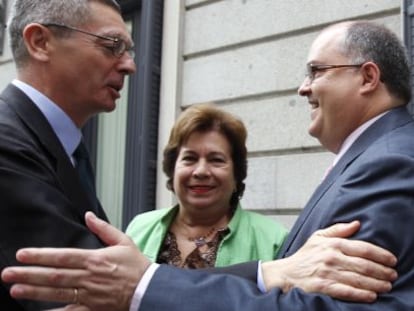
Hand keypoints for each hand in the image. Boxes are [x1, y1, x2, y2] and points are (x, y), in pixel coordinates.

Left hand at [1, 212, 150, 310]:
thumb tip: (88, 215)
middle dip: (30, 273)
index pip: (62, 256)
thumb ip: (104, 228)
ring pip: (58, 292)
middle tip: (8, 273)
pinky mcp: (92, 308)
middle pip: (55, 275)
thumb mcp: (123, 241)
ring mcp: (89, 295)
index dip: (41, 255)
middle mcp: (89, 277)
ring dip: (35, 291)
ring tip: (15, 288)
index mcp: (95, 259)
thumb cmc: (136, 265)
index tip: (23, 254)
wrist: (148, 289)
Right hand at [262, 221, 396, 301]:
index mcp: (332, 244)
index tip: (391, 260)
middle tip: (392, 275)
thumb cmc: (304, 256)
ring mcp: (327, 273)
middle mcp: (331, 257)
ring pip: (358, 279)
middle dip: (382, 271)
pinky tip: (372, 295)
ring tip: (387, 286)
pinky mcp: (323, 287)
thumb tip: (357, 223)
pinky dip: (361, 294)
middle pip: (364, 265)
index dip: (380, 254)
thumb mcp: (318, 237)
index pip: (362, 248)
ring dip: (376, 283)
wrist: (286, 273)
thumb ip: (338, 230)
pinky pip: (347, 291)